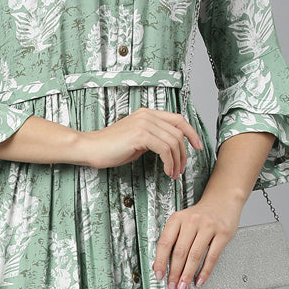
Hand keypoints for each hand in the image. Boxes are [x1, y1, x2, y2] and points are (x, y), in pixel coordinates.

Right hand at [75, 106, 201, 178]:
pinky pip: (165, 149)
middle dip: (184, 154)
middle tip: (181, 169)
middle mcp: (148, 115)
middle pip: (179, 132)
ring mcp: (144, 123)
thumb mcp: (136, 140)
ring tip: (173, 173)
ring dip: (177, 161)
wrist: (90, 147)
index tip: (197, 146)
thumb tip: (168, 148)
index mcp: (147, 114)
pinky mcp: (140, 135)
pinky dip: (169, 162)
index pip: (178, 119)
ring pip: (174, 142)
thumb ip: (152, 138)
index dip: (191, 133)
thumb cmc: (110, 147)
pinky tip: (167, 171)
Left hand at [153, 195, 243, 288]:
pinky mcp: (223, 233)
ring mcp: (208, 226)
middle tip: (172, 285)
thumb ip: (172, 239)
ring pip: (195, 255)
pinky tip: (200, 279)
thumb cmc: (201, 214)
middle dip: (175, 272)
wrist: (223, 200)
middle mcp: (192, 221)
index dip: (160, 261)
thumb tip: (161, 264)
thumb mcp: (183, 221)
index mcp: (178, 218)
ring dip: (188, 274)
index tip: (159, 274)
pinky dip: (205, 271)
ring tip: (183, 286)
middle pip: (180, 251)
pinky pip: (212, 256)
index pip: (165, 242)